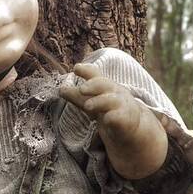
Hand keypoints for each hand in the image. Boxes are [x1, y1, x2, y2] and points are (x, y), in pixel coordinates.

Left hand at [59, 61, 168, 178]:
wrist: (132, 126)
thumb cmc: (110, 109)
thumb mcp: (94, 100)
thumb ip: (78, 95)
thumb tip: (60, 89)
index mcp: (105, 86)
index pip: (95, 75)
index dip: (87, 71)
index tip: (76, 68)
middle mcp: (113, 92)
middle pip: (103, 84)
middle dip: (93, 85)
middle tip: (81, 89)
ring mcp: (121, 106)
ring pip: (110, 101)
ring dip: (99, 102)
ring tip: (88, 106)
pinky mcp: (125, 121)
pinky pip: (119, 118)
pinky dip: (113, 117)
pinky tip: (107, 119)